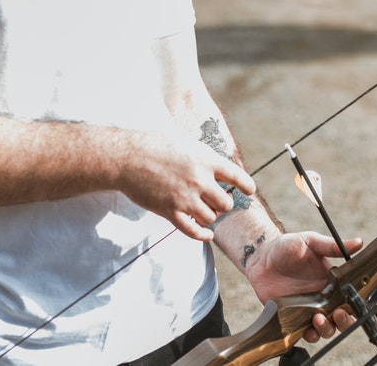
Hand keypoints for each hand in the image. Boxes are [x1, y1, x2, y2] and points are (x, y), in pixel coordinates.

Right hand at [115, 130, 255, 240]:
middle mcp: (199, 180)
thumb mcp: (183, 141)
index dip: (246, 185)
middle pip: (225, 203)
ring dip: (210, 216)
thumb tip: (214, 161)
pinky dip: (203, 235)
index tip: (249, 190)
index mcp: (205, 159)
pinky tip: (206, 234)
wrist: (127, 157)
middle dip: (222, 204)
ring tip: (204, 212)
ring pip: (211, 217)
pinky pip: (194, 231)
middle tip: (216, 202)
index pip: (236, 176)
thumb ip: (201, 154)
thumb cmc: (153, 144)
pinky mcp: (171, 212)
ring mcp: (185, 198)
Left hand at [246, 231, 362, 343]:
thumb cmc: (288, 246)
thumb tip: (359, 242)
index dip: (355, 305)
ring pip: (326, 328)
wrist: (262, 256)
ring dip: (326, 329)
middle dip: (344, 321)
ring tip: (318, 319)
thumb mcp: (311, 242)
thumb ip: (332, 246)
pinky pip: (305, 332)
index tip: (352, 303)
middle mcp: (323, 298)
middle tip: (338, 314)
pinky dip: (309, 335)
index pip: (350, 298)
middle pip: (342, 318)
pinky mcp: (293, 317)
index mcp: (332, 282)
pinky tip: (307, 330)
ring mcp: (309, 309)